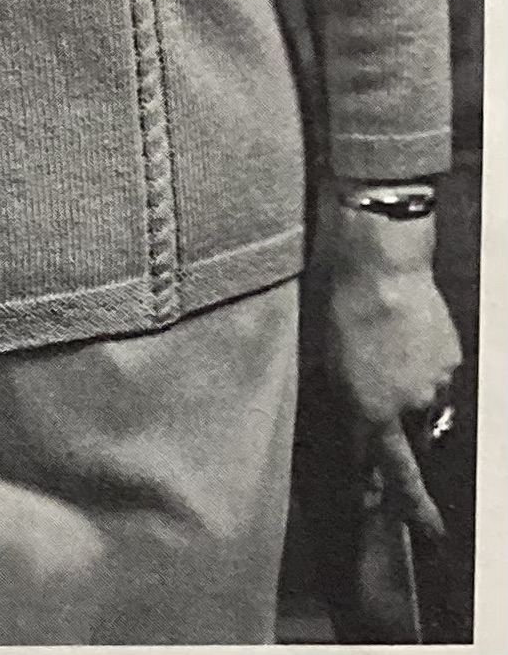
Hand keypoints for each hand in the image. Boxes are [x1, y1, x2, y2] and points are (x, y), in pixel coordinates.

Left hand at [323, 197, 461, 541]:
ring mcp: (431, 386)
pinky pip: (438, 379)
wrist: (382, 262)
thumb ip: (345, 400)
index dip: (376, 495)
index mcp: (365, 409)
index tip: (383, 517)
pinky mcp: (451, 362)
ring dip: (411, 401)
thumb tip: (356, 423)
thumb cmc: (342, 304)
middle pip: (407, 451)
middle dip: (410, 476)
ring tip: (391, 357)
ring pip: (425, 412)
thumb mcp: (327, 359)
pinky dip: (425, 369)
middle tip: (424, 507)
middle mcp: (402, 407)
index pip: (374, 470)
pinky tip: (409, 340)